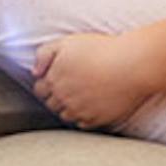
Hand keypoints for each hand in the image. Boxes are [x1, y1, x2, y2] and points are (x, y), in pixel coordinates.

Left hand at [33, 33, 150, 128]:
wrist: (131, 65)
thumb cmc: (101, 49)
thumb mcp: (67, 42)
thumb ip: (44, 54)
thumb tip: (34, 72)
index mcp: (54, 78)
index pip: (39, 89)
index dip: (46, 83)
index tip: (58, 78)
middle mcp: (63, 97)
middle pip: (51, 104)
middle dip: (56, 96)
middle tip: (71, 86)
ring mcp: (78, 110)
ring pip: (65, 115)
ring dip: (68, 107)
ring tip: (81, 95)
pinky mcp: (95, 119)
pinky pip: (82, 123)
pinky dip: (83, 115)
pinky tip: (92, 103)